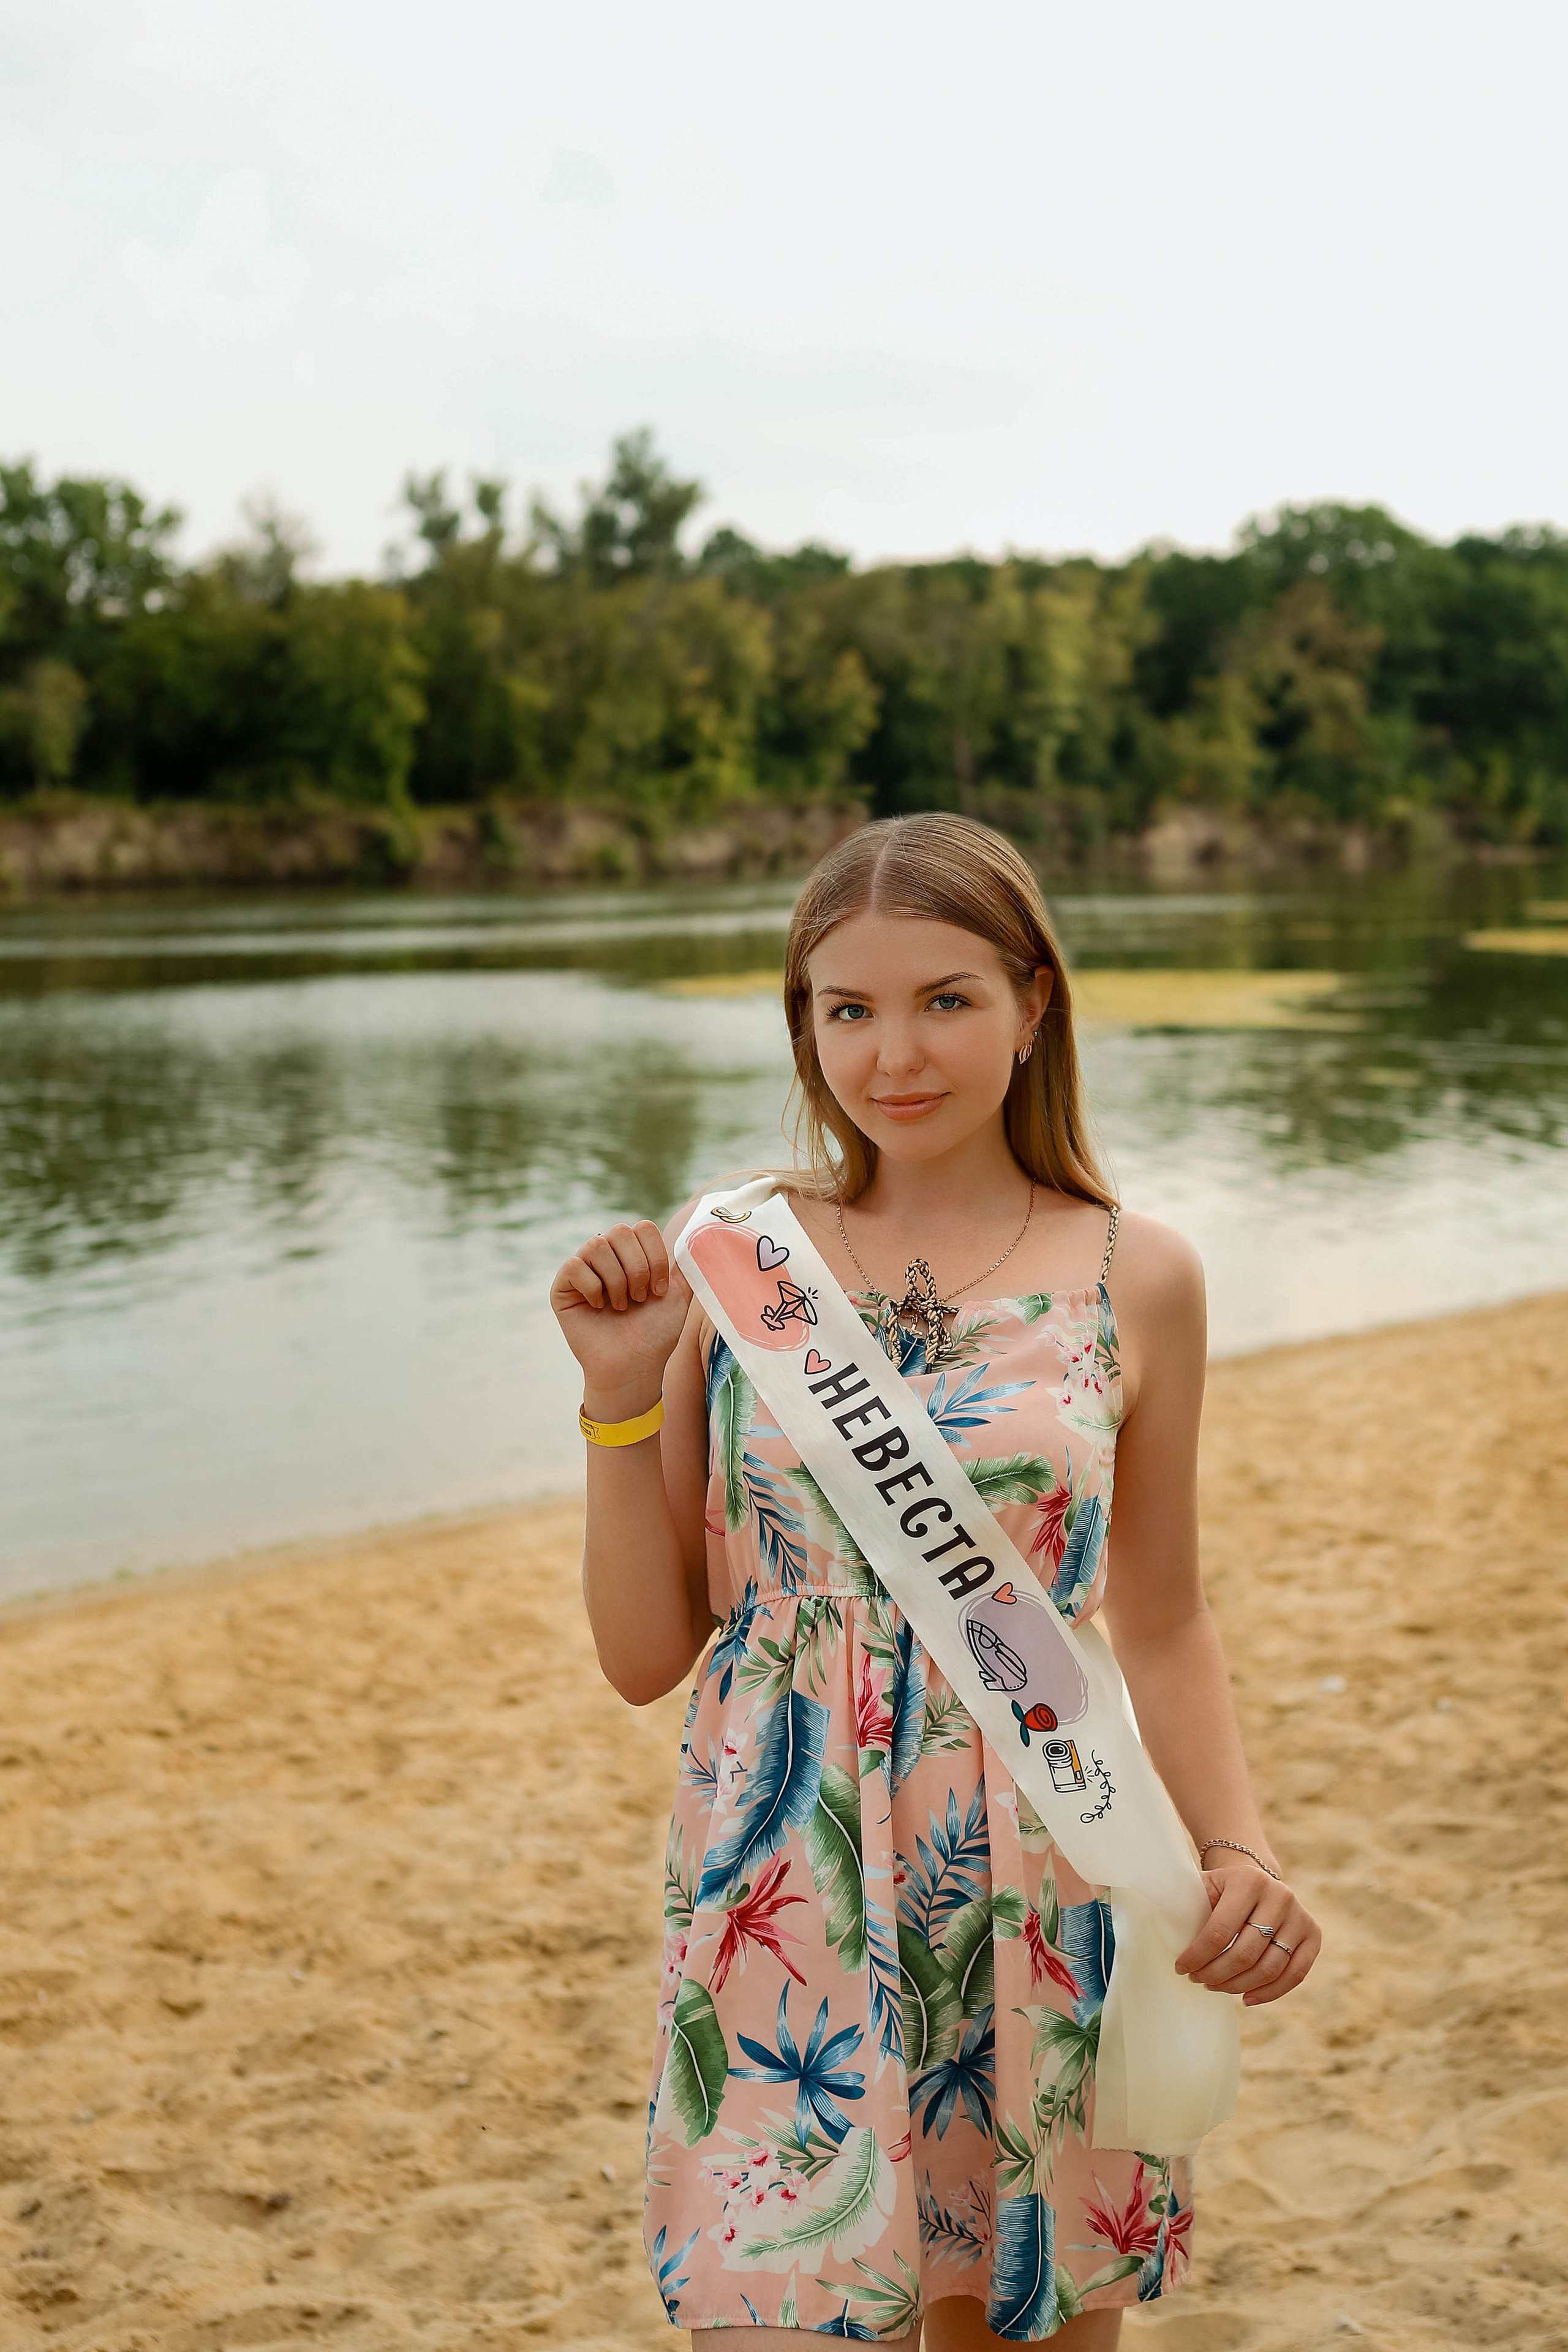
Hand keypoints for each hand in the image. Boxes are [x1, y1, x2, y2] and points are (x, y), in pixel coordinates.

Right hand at [550, 1218, 692, 1409]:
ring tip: (621, 1306)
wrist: (634, 1366)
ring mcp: (583, 1270)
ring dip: (617, 1280)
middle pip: (620, 1231)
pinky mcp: (562, 1287)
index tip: (659, 1290)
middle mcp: (607, 1256)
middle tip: (640, 1299)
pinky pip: (574, 1266)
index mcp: (633, 1254)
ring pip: (596, 1245)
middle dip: (637, 1268)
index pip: (643, 1227)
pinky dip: (592, 1288)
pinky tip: (598, 1307)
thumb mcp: (679, 1295)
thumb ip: (685, 1264)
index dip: (655, 1257)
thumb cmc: (655, 1333)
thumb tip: (694, 1236)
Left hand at [1175, 1862, 1320, 2006]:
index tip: (1181, 1968)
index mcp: (1248, 1880)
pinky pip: (1295, 1974)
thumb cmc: (1221, 1890)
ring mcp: (1300, 1916)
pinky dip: (1270, 1992)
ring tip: (1216, 1986)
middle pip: (1245, 1953)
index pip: (1220, 1930)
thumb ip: (1184, 1903)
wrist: (1256, 1879)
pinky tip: (1246, 1998)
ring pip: (1269, 1968)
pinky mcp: (1313, 1935)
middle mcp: (1280, 1895)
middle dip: (1216, 1973)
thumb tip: (1161, 1929)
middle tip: (1198, 1980)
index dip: (1198, 1955)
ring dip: (1238, 1985)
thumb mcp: (1204, 1886)